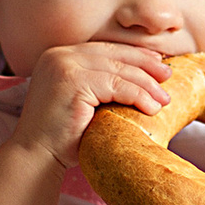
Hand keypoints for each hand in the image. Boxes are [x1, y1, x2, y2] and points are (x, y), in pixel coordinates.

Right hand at [13, 42, 171, 168]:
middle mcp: (60, 55)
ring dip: (147, 84)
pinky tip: (152, 108)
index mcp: (59, 56)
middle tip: (168, 76)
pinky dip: (139, 96)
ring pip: (119, 70)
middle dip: (145, 65)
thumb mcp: (81, 101)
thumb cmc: (61, 136)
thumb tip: (140, 77)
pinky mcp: (73, 82)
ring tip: (164, 99)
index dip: (133, 55)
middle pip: (114, 55)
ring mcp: (65, 66)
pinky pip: (117, 86)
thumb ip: (99, 85)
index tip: (157, 63)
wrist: (36, 156)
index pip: (105, 49)